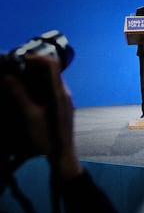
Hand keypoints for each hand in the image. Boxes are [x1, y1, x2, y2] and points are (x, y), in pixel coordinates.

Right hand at [1, 55, 81, 178]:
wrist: (63, 154)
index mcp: (59, 92)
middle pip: (53, 71)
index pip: (53, 65)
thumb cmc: (48, 137)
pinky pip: (54, 90)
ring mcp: (66, 100)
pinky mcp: (64, 106)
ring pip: (53, 81)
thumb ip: (20, 94)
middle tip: (18, 70)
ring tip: (21, 81)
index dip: (38, 58)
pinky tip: (31, 95)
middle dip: (35, 67)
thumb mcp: (30, 115)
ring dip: (38, 78)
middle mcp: (65, 93)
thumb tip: (8, 77)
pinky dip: (42, 87)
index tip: (23, 59)